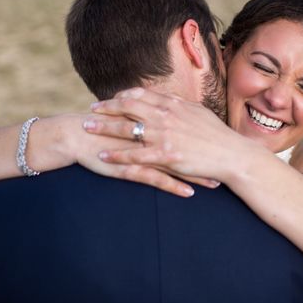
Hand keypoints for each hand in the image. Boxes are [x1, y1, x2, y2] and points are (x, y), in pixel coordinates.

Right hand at [55, 113, 213, 197]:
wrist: (77, 133)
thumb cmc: (102, 124)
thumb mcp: (128, 114)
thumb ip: (146, 111)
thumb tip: (162, 109)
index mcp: (152, 119)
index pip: (183, 129)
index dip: (203, 138)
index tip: (221, 145)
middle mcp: (151, 134)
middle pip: (185, 146)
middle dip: (206, 156)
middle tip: (225, 165)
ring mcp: (143, 152)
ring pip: (175, 165)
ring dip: (195, 175)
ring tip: (214, 185)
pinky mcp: (132, 167)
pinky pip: (157, 179)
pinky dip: (174, 186)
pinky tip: (188, 194)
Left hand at [85, 87, 255, 184]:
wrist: (231, 154)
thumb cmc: (216, 134)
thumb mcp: (197, 112)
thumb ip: (178, 104)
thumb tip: (165, 98)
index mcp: (173, 103)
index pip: (140, 94)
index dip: (122, 96)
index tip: (110, 100)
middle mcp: (165, 116)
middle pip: (127, 107)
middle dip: (106, 108)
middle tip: (90, 110)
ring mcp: (164, 136)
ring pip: (126, 129)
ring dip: (103, 127)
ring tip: (87, 128)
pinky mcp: (165, 156)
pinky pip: (134, 155)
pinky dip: (116, 155)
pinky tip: (103, 156)